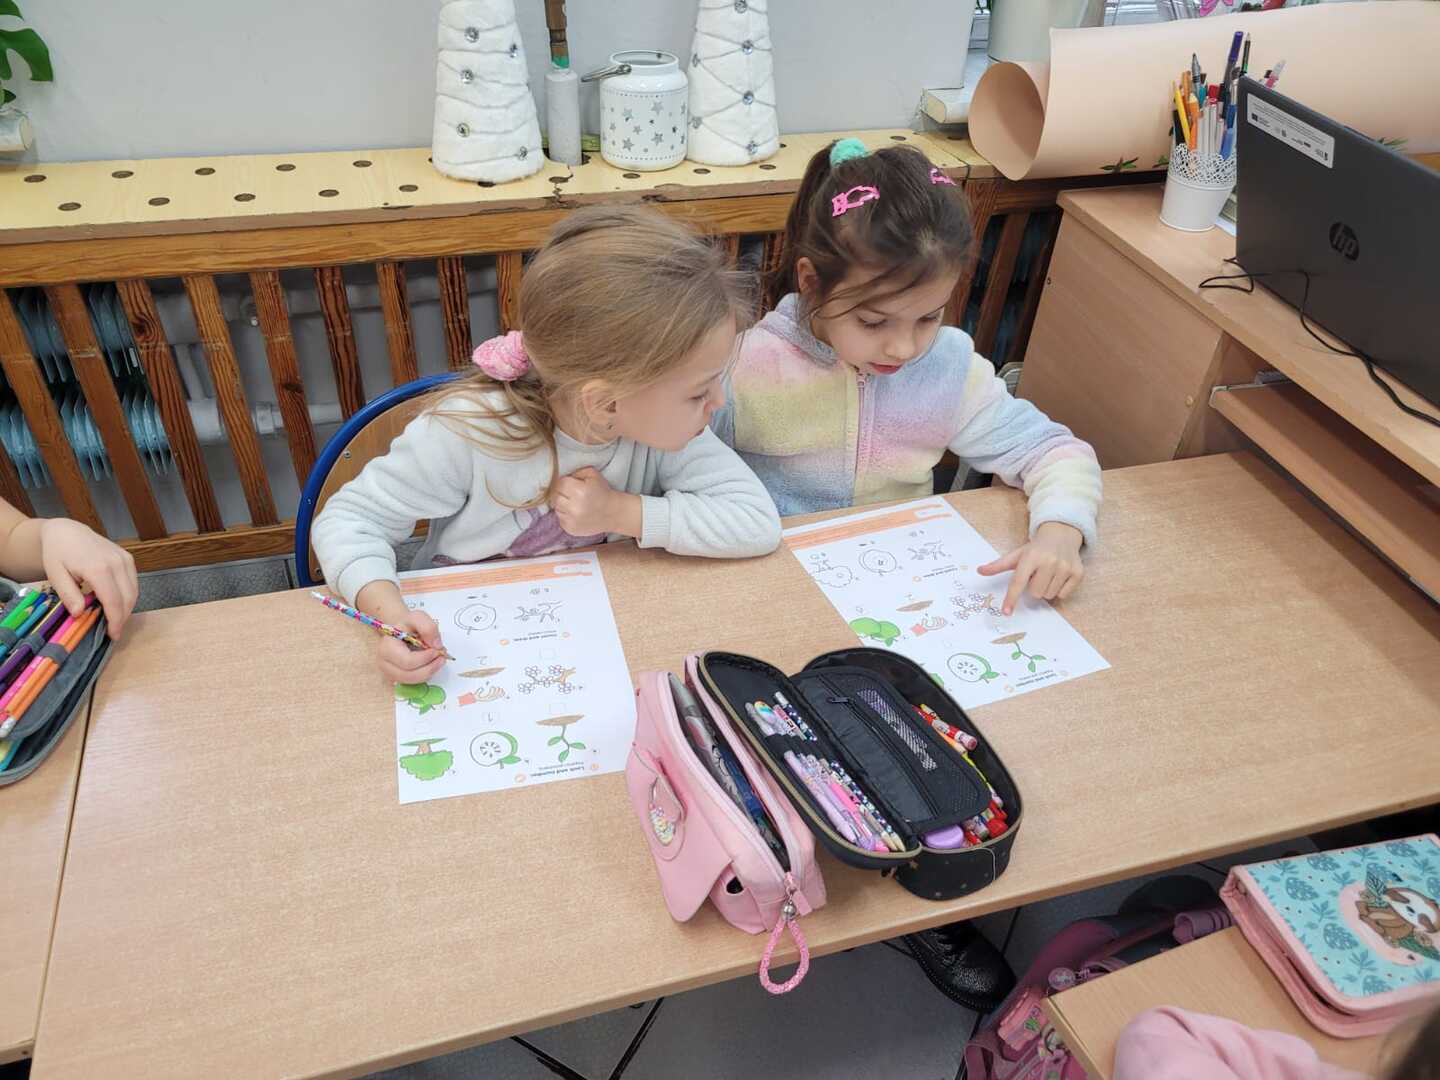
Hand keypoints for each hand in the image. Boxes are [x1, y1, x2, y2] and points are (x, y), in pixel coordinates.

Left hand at [39, 519, 138, 638]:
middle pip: (128, 598)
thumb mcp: (56, 575)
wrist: (67, 531)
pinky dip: (128, 596)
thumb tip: (79, 614)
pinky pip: (133, 582)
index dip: (115, 620)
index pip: (114, 601)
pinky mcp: (127, 558)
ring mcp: (124, 559)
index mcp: (98, 568)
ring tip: (114, 619)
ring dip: (127, 608)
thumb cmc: (58, 553)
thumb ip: (68, 595)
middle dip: (122, 618)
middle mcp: (116, 563)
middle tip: (113, 631)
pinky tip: (117, 603)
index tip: (113, 635)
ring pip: (134, 591)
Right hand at [356, 581, 446, 684]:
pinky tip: (430, 664)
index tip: (437, 649)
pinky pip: (413, 682)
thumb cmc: (408, 625)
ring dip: (430, 672)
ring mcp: (389, 673)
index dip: (426, 658)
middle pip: (409, 675)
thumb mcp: (418, 617)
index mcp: (386, 648)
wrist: (400, 631)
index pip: (407, 661)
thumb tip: (436, 645)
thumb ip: (428, 627)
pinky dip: (425, 674)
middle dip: (430, 667)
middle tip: (442, 656)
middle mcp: (384, 663)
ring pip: (413, 681)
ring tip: (438, 659)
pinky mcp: (396, 678)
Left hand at [552, 467, 633, 537]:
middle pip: (555, 496)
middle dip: (562, 494)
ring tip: (575, 504)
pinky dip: (566, 516)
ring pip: (557, 508)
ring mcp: (572, 520)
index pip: (559, 483)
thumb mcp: (593, 475)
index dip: (564, 483)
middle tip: (572, 494)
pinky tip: (576, 513)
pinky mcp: (571, 529)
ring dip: (563, 505)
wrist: (614, 513)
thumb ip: (577, 472)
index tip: (570, 485)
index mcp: (579, 491)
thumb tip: (563, 475)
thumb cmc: (603, 492)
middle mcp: (574, 507)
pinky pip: (560, 519)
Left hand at [977, 521, 1084, 615]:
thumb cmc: (1036, 548)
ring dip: (1046, 588)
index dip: (1011, 598)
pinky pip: (1063, 595)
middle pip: (1035, 593)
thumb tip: (980, 571)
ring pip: (1049, 595)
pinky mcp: (1078, 573)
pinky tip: (1058, 576)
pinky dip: (1058, 589)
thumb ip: (998, 565)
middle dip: (1033, 587)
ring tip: (1047, 574)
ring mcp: (1065, 567)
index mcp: (1031, 556)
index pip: (1018, 581)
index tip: (1006, 612)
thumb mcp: (1017, 554)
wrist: (1061, 534)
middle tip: (1037, 575)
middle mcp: (1049, 561)